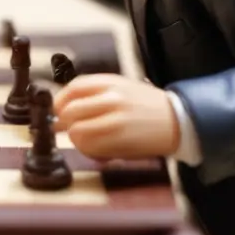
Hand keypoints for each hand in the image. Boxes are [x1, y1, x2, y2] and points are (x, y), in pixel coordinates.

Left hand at [53, 74, 179, 159]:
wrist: (178, 120)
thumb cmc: (145, 106)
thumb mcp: (120, 88)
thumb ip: (93, 94)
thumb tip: (61, 108)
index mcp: (109, 82)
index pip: (72, 89)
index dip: (59, 102)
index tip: (56, 112)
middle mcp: (111, 98)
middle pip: (70, 112)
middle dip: (63, 124)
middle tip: (67, 130)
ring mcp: (116, 119)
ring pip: (77, 132)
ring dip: (78, 140)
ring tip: (89, 142)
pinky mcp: (121, 140)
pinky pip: (91, 148)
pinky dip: (90, 152)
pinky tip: (100, 152)